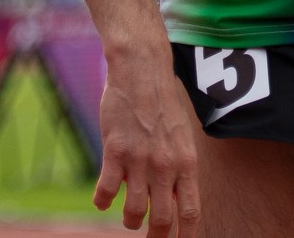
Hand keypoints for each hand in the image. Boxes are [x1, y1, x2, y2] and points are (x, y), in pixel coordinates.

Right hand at [98, 42, 202, 237]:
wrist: (142, 71)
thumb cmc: (162, 105)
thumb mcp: (182, 137)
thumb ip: (180, 168)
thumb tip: (177, 200)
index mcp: (187, 162)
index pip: (190, 211)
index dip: (185, 235)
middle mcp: (166, 165)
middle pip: (161, 219)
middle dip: (155, 237)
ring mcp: (140, 160)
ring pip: (134, 211)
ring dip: (130, 220)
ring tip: (129, 218)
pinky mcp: (115, 152)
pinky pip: (106, 191)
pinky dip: (103, 202)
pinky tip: (103, 200)